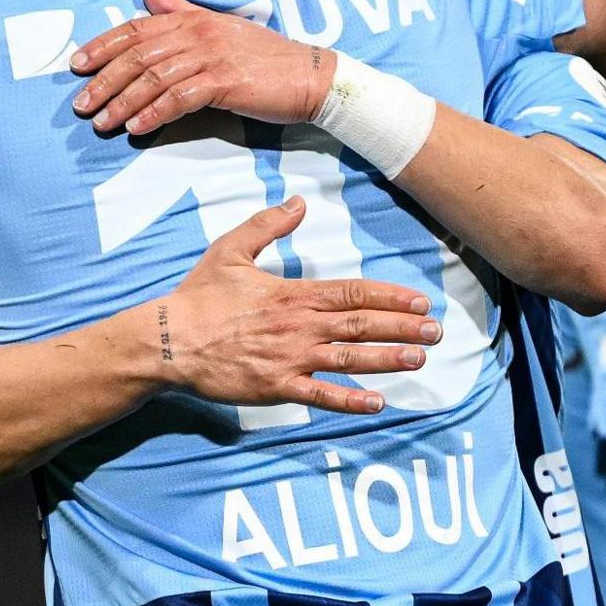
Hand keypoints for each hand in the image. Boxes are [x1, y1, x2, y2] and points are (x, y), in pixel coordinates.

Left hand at [71, 0, 330, 138]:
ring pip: (154, 78)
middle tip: (81, 104)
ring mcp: (212, 55)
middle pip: (138, 55)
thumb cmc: (263, 58)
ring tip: (102, 123)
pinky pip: (179, 97)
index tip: (77, 65)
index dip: (103, 46)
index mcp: (193, 19)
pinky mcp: (225, 81)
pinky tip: (137, 127)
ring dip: (123, 102)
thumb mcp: (219, 28)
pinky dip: (155, 113)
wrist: (310, 76)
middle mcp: (198, 32)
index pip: (136, 28)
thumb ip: (181, 13)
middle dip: (104, 80)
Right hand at [152, 200, 440, 415]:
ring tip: (418, 360)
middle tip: (436, 332)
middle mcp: (299, 325)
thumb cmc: (199, 296)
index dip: (390, 296)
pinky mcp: (276, 386)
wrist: (169, 341)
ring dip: (386, 359)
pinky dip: (349, 400)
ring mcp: (290, 358)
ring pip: (349, 358)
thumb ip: (268, 225)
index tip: (419, 302)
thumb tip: (299, 202)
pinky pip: (320, 395)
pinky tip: (377, 403)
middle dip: (402, 328)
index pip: (352, 292)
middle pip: (361, 324)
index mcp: (293, 293)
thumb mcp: (231, 249)